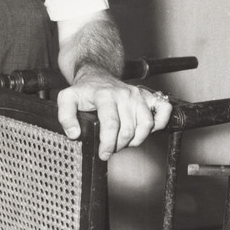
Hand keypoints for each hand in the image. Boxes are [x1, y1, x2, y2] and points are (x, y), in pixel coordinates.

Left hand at [56, 69, 172, 159]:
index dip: (108, 144)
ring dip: (137, 139)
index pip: (111, 124)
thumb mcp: (67, 99)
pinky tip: (146, 130)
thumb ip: (65, 116)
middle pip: (128, 129)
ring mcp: (138, 95)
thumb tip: (74, 133)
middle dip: (119, 145)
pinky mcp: (148, 95)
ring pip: (146, 124)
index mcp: (104, 95)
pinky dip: (160, 123)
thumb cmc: (84, 90)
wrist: (98, 75)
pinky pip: (164, 110)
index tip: (104, 154)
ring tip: (125, 141)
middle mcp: (124, 94)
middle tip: (112, 148)